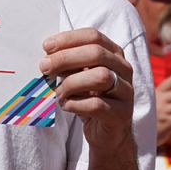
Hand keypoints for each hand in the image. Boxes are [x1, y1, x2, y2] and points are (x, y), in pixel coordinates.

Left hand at [40, 29, 133, 151]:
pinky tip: (66, 106)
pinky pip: (98, 105)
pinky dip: (76, 104)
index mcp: (114, 54)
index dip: (69, 39)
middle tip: (44, 68)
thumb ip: (69, 64)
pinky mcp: (122, 114)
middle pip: (97, 53)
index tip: (46, 47)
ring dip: (72, 83)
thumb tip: (47, 58)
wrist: (108, 133)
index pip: (93, 36)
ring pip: (101, 77)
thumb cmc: (90, 99)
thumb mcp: (79, 77)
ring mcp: (126, 91)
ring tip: (58, 92)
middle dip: (66, 58)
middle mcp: (124, 69)